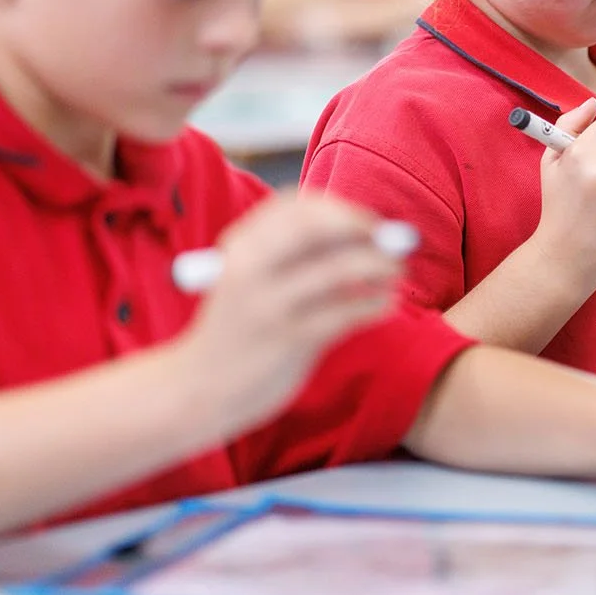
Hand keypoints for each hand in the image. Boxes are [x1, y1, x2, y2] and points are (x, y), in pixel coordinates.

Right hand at [176, 191, 402, 434]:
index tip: (367, 221)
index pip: (295, 205)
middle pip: (318, 226)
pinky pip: (345, 312)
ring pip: (338, 268)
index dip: (340, 208)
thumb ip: (291, 255)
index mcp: (238, 247)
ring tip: (397, 272)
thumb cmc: (236, 329)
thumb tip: (364, 232)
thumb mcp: (246, 280)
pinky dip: (374, 303)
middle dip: (363, 228)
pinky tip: (385, 304)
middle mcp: (249, 268)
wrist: (198, 389)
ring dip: (379, 265)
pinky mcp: (289, 341)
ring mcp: (269, 305)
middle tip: (393, 240)